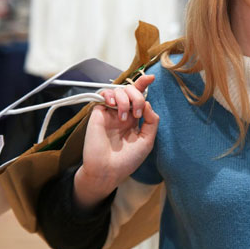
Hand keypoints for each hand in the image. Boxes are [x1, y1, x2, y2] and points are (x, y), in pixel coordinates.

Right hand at [74, 74, 159, 208]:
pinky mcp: (98, 113)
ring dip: (125, 99)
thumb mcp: (147, 140)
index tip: (151, 77)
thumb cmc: (127, 160)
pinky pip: (103, 94)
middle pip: (131, 90)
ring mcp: (110, 112)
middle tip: (137, 113)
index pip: (139, 97)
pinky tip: (113, 106)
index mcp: (134, 119)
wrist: (107, 171)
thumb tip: (147, 102)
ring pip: (118, 90)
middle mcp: (122, 113)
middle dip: (137, 96)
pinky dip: (110, 95)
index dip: (144, 84)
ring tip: (124, 117)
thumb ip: (151, 120)